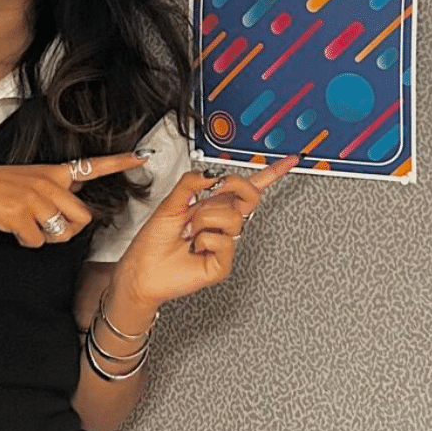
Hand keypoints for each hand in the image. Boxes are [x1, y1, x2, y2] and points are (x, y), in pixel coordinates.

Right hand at [0, 152, 147, 247]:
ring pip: (64, 232)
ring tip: (24, 227)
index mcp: (49, 171)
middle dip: (69, 231)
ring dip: (48, 238)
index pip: (91, 166)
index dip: (119, 163)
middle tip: (44, 228)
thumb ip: (49, 187)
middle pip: (83, 217)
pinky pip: (38, 242)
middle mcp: (47, 181)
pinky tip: (10, 230)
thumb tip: (72, 199)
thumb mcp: (22, 180)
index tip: (142, 156)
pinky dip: (25, 242)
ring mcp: (35, 197)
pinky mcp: (20, 214)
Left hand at [110, 154, 299, 311]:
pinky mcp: (222, 264)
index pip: (247, 189)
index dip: (270, 174)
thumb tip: (211, 173)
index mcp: (213, 206)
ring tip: (190, 231)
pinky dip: (203, 239)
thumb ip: (191, 183)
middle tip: (216, 190)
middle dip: (234, 186)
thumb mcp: (170, 203)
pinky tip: (194, 247)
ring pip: (232, 218)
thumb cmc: (153, 241)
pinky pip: (223, 241)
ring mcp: (224, 243)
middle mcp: (222, 223)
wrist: (141, 269)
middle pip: (250, 197)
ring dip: (204, 219)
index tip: (289, 161)